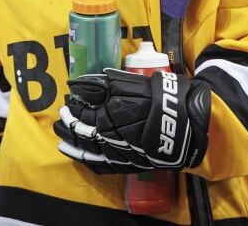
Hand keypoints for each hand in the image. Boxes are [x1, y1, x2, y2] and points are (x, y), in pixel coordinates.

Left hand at [53, 68, 210, 173]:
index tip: (68, 101)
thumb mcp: (133, 83)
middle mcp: (110, 137)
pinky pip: (100, 165)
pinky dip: (87, 161)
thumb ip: (105, 83)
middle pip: (80, 132)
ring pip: (86, 151)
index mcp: (110, 115)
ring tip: (62, 138)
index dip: (73, 108)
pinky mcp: (126, 164)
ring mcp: (117, 153)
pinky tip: (80, 156)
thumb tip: (79, 82)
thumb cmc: (160, 98)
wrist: (186, 124)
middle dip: (68, 124)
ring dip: (72, 144)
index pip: (82, 113)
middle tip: (61, 116)